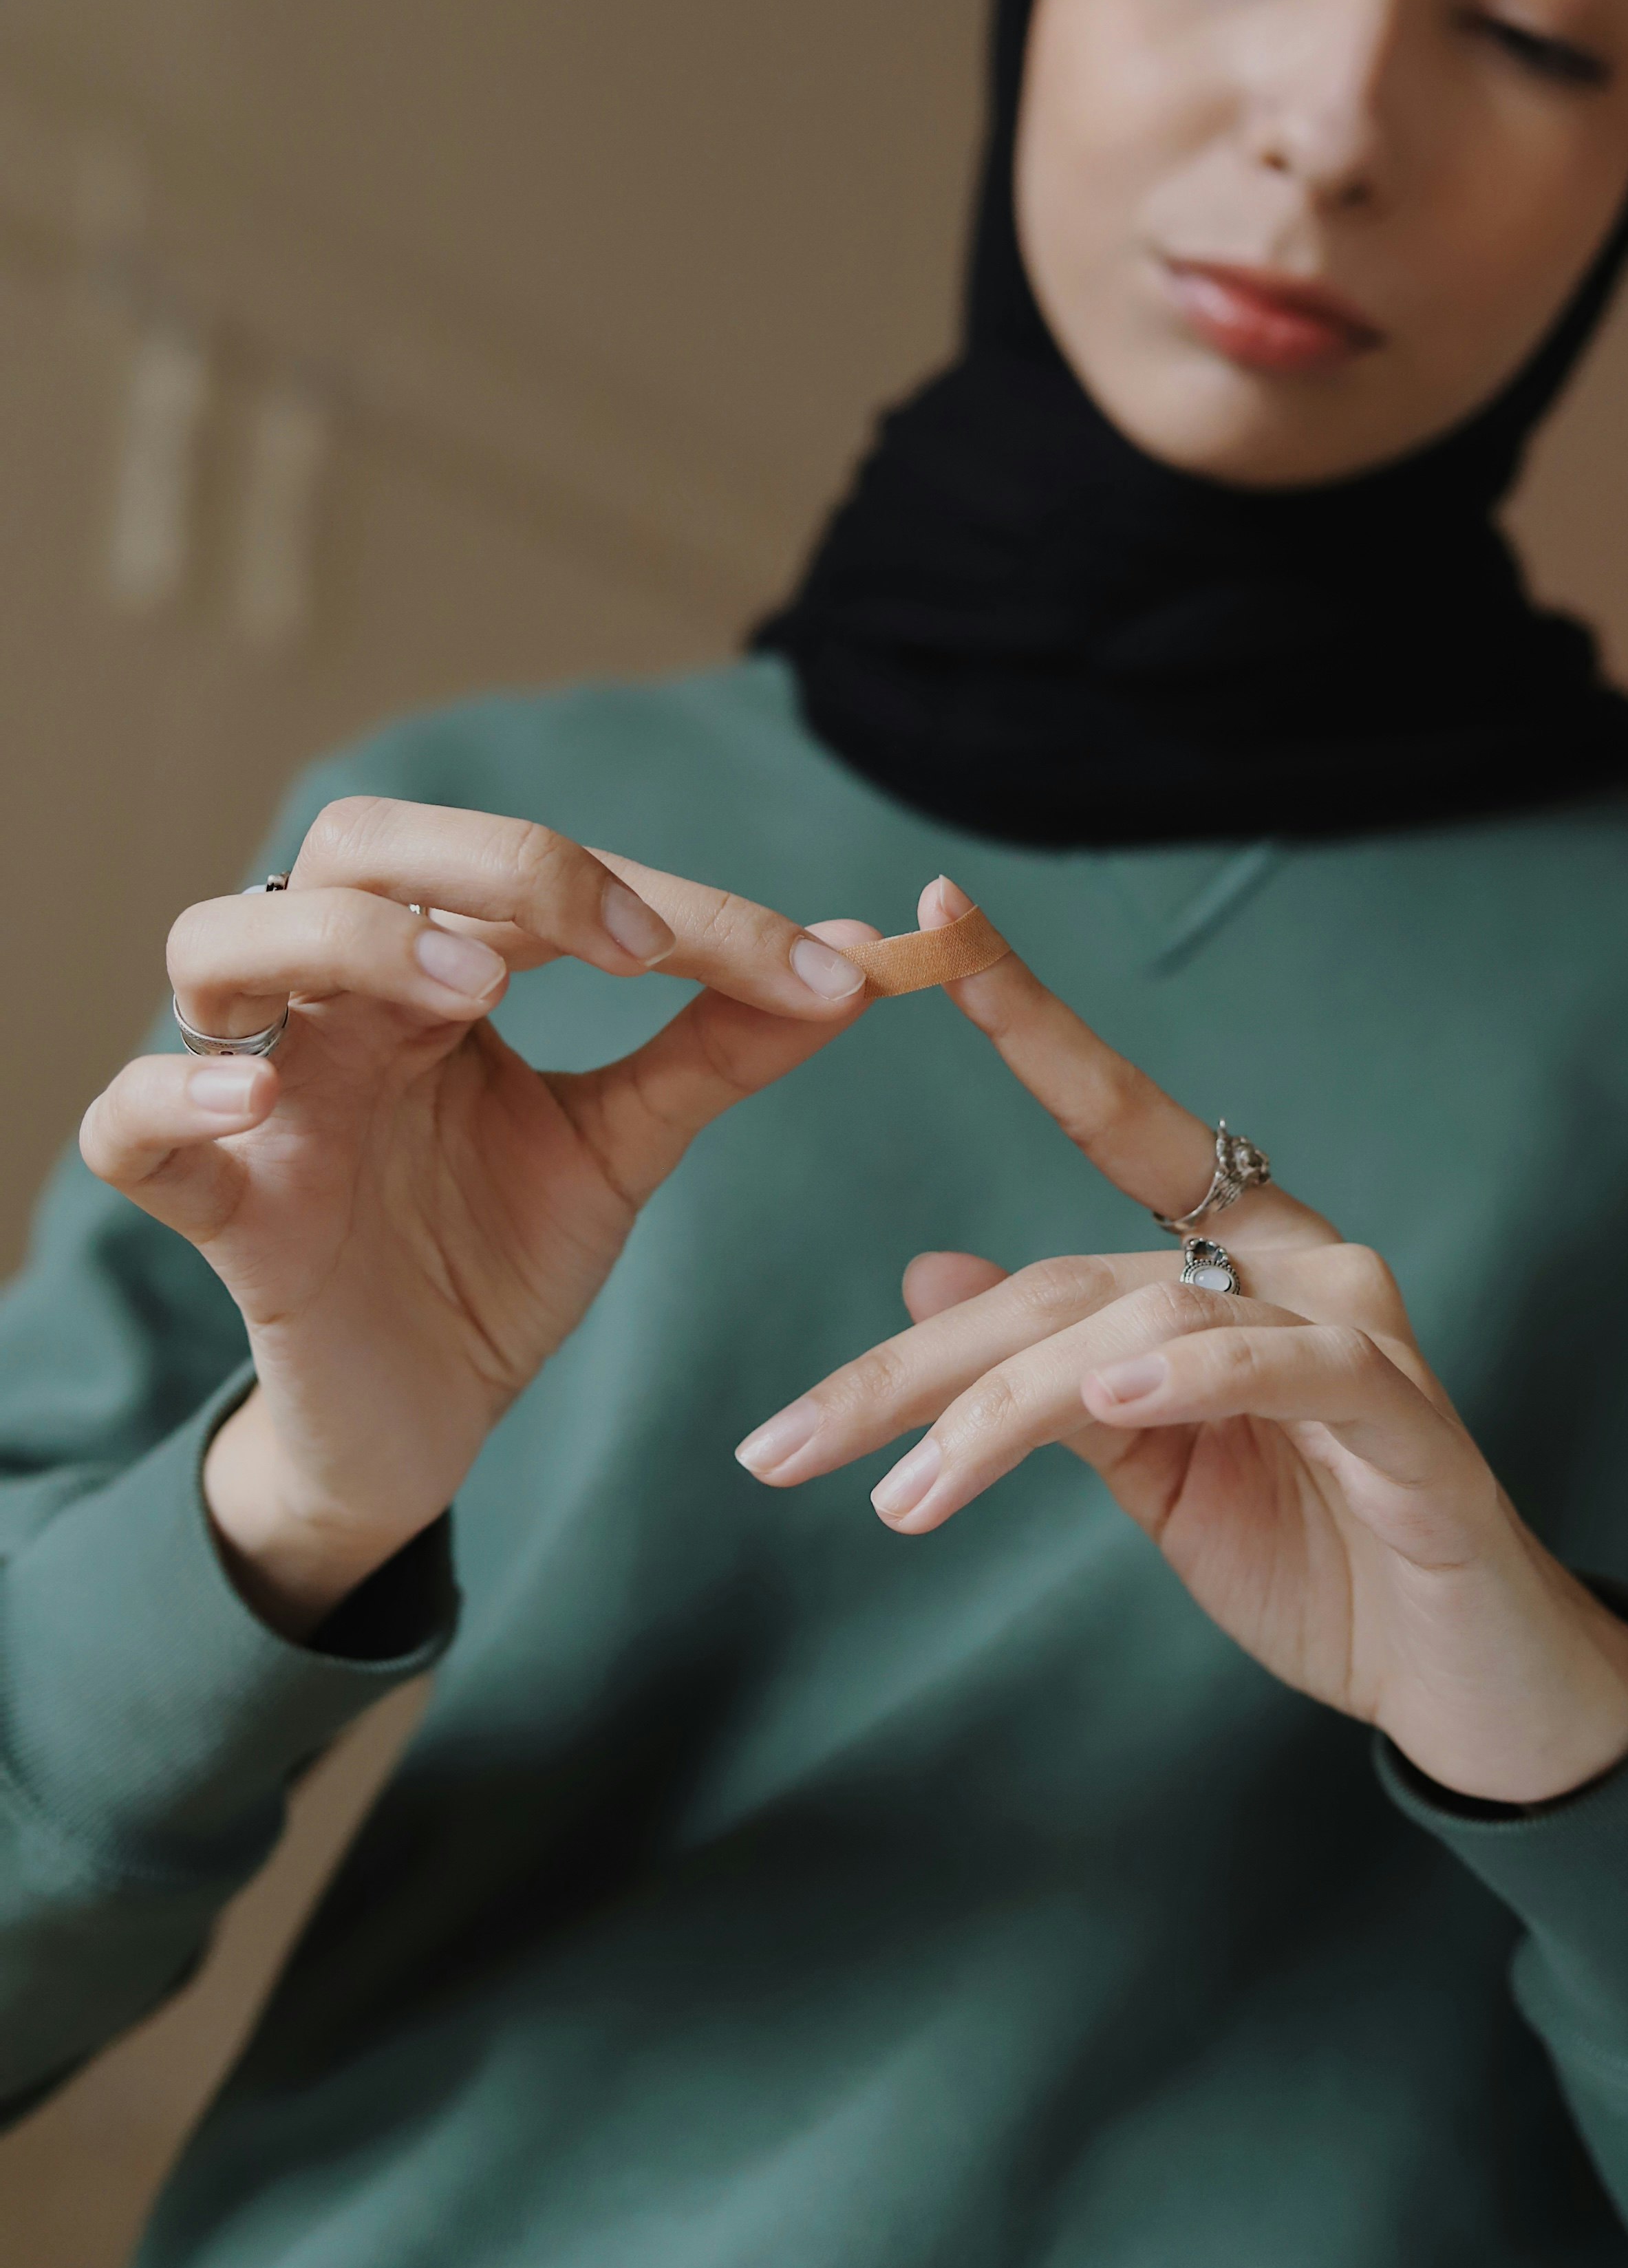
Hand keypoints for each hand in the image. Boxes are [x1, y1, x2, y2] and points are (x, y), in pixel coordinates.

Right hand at [82, 798, 873, 1635]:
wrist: (425, 1420)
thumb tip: (858, 956)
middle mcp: (339, 1005)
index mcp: (438, 971)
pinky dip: (172, 1095)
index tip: (807, 962)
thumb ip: (719, 1046)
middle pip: (355, 847)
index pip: (527, 875)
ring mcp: (264, 1097)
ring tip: (467, 990)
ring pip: (220, 942)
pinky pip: (129, 1130)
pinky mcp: (220, 1210)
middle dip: (493, 863)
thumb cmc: (498, 1254)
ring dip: (349, 940)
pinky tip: (256, 1096)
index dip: (667, 899)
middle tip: (622, 940)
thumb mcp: (623, 1144)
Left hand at [737, 880, 1627, 1805]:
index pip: (1114, 1116)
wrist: (1466, 1679)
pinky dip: (1196, 1376)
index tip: (929, 923)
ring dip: (1007, 1411)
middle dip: (913, 1367)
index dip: (1027, 1015)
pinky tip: (1109, 1397)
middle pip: (1066, 1279)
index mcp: (1234, 1256)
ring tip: (907, 1498)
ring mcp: (1361, 1331)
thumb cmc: (1314, 1555)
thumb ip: (1052, 1376)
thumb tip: (925, 1274)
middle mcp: (1296, 1263)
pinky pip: (1292, 1369)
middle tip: (781, 1444)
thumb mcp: (1150, 1468)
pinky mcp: (1409, 1422)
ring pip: (1146, 1323)